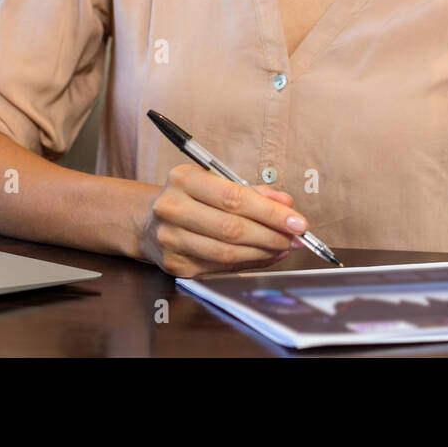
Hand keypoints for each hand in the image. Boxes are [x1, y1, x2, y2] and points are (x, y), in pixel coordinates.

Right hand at [137, 163, 307, 277]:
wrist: (149, 221)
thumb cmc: (192, 198)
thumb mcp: (217, 182)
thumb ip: (253, 191)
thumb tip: (287, 205)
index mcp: (183, 179)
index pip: (234, 198)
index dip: (270, 212)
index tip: (298, 221)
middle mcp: (172, 208)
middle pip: (232, 229)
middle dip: (272, 235)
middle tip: (296, 237)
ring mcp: (171, 240)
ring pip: (227, 253)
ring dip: (264, 252)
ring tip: (284, 247)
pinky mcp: (175, 265)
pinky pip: (220, 268)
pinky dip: (250, 263)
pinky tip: (266, 255)